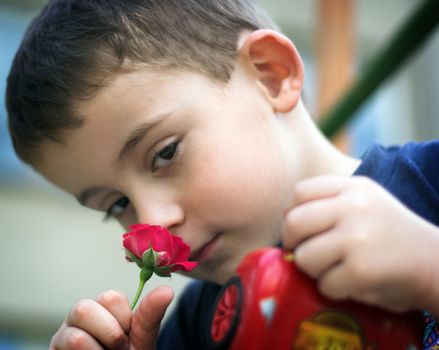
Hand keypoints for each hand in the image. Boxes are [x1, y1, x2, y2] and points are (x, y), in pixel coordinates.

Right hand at [49, 286, 173, 349]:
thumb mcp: (142, 340)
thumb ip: (150, 316)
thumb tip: (168, 290)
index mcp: (105, 309)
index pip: (111, 297)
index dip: (124, 319)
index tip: (129, 336)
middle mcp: (82, 317)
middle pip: (86, 307)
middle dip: (109, 332)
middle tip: (118, 349)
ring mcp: (64, 334)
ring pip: (74, 330)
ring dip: (97, 348)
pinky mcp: (53, 349)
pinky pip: (69, 345)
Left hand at [282, 175, 438, 313]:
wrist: (435, 262)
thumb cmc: (390, 234)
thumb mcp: (364, 202)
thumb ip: (329, 202)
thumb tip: (286, 223)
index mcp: (353, 187)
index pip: (300, 192)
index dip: (293, 213)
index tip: (304, 230)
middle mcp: (354, 207)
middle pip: (293, 222)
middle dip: (293, 243)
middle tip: (307, 252)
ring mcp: (357, 237)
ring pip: (304, 256)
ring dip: (313, 270)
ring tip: (333, 269)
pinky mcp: (361, 269)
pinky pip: (324, 283)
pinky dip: (333, 290)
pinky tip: (350, 284)